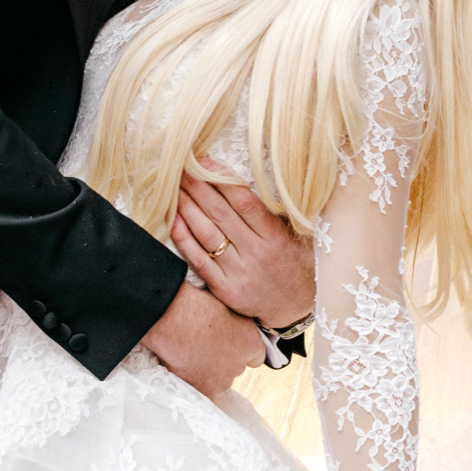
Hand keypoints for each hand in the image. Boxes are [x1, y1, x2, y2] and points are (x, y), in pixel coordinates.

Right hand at [144, 282, 265, 399]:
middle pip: (234, 369)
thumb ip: (234, 320)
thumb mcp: (226, 305)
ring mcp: (223, 380)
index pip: (255, 357)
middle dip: (221, 361)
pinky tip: (181, 369)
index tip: (228, 345)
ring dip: (206, 372)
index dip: (240, 351)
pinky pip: (201, 392)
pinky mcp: (204, 389)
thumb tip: (227, 321)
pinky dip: (192, 383)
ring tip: (189, 356)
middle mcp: (241, 365)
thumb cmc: (197, 304)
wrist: (175, 318)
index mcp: (251, 343)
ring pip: (217, 381)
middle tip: (203, 347)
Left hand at [171, 172, 314, 331]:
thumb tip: (247, 179)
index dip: (221, 180)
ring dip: (186, 208)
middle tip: (180, 168)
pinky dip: (184, 239)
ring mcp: (240, 274)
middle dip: (197, 188)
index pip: (244, 202)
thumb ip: (275, 212)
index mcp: (276, 237)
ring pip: (206, 234)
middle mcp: (257, 254)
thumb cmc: (297, 264)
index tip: (204, 163)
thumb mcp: (298, 236)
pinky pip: (199, 261)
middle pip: (220, 214)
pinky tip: (173, 220)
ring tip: (172, 189)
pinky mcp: (226, 290)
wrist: (298, 307)